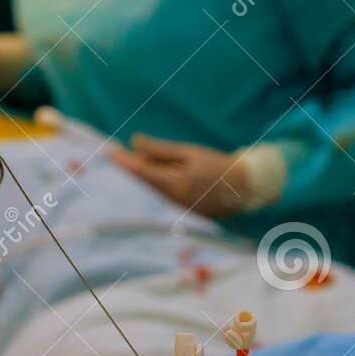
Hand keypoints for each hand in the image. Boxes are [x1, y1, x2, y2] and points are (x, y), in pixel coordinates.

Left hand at [111, 134, 252, 218]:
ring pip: (153, 191)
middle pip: (145, 184)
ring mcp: (179, 209)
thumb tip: (135, 142)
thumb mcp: (190, 153)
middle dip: (131, 169)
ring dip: (142, 177)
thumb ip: (161, 150)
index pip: (143, 173)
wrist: (244, 188)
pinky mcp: (184, 213)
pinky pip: (163, 197)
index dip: (125, 163)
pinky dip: (155, 185)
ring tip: (132, 161)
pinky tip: (151, 175)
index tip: (110, 153)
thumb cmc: (217, 165)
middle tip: (116, 154)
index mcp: (177, 183)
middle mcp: (174, 200)